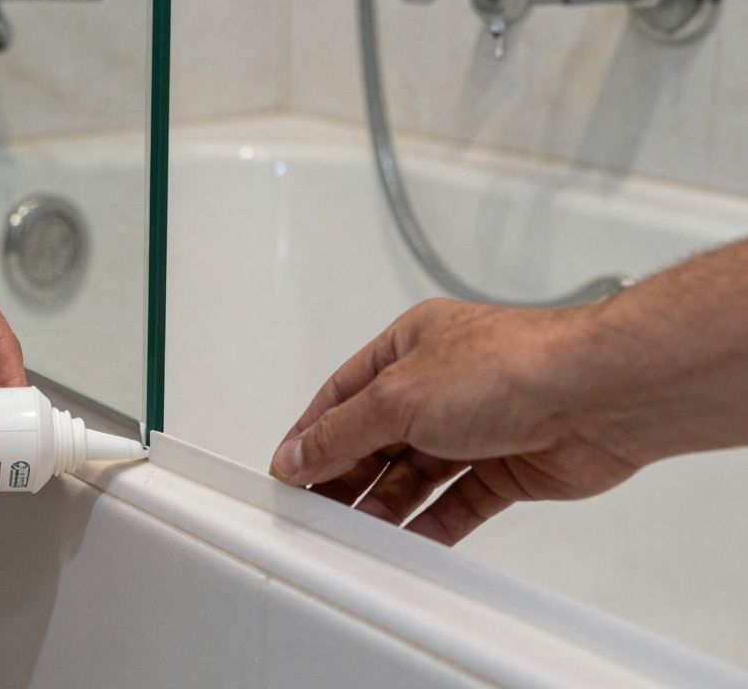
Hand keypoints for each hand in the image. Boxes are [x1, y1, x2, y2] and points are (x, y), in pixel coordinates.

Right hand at [267, 298, 649, 545]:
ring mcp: (475, 426)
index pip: (343, 395)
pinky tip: (406, 541)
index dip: (312, 434)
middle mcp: (440, 384)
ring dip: (384, 504)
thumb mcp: (398, 395)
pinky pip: (455, 504)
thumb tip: (299, 451)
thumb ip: (342, 431)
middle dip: (345, 474)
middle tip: (316, 510)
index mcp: (410, 346)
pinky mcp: (506, 467)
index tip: (288, 471)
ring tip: (356, 532)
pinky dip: (430, 525)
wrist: (600, 394)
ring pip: (414, 475)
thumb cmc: (513, 365)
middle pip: (375, 438)